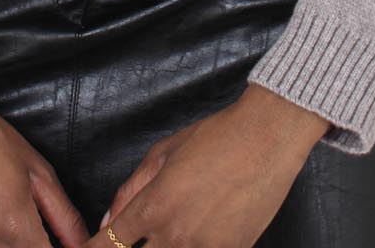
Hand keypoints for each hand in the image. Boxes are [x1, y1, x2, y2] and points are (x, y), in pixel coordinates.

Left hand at [86, 84, 329, 246]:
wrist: (267, 140)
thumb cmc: (214, 138)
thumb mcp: (163, 153)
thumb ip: (130, 190)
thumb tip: (107, 223)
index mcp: (153, 207)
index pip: (109, 245)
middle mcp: (175, 235)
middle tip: (136, 238)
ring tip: (171, 230)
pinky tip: (194, 234)